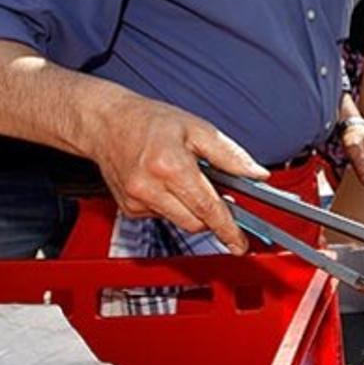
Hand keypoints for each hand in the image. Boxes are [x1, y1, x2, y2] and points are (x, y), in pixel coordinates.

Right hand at [90, 95, 267, 253]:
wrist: (107, 123)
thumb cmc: (150, 122)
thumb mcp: (198, 128)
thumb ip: (231, 155)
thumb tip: (257, 174)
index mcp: (169, 166)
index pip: (207, 207)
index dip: (228, 228)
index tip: (240, 242)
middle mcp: (149, 187)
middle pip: (195, 222)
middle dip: (212, 215)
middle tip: (218, 194)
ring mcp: (136, 201)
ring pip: (181, 222)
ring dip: (192, 209)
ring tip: (188, 179)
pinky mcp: (129, 209)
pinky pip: (163, 217)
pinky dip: (173, 205)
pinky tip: (167, 184)